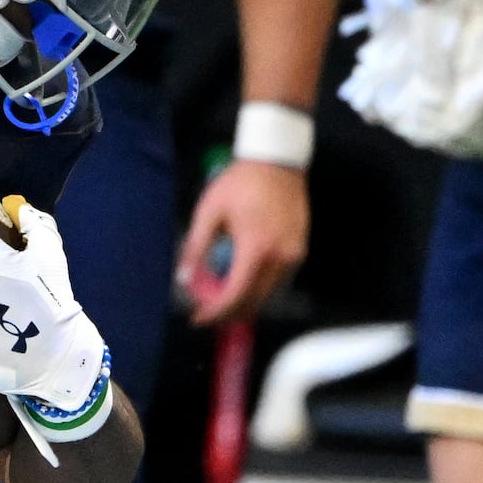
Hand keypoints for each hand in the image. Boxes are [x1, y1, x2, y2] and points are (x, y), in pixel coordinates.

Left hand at [176, 157, 306, 325]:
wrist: (276, 162)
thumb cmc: (239, 184)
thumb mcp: (208, 213)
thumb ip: (195, 248)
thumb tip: (183, 278)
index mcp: (256, 249)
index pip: (236, 294)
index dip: (215, 311)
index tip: (197, 319)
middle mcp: (280, 257)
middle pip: (255, 300)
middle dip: (229, 313)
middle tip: (206, 316)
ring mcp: (294, 254)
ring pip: (268, 293)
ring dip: (244, 303)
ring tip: (218, 303)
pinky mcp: (299, 249)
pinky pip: (277, 280)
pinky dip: (258, 288)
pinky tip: (240, 286)